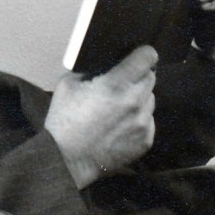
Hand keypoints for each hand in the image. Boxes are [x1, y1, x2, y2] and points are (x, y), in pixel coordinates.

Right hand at [45, 45, 156, 187]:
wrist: (66, 160)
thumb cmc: (63, 120)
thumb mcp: (68, 84)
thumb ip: (91, 70)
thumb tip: (105, 65)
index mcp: (117, 83)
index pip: (148, 57)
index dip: (143, 54)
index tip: (137, 57)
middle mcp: (135, 101)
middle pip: (151, 77)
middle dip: (138, 77)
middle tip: (121, 86)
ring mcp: (143, 122)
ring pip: (150, 100)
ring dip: (139, 100)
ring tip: (119, 110)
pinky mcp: (146, 140)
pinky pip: (148, 122)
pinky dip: (138, 121)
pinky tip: (120, 128)